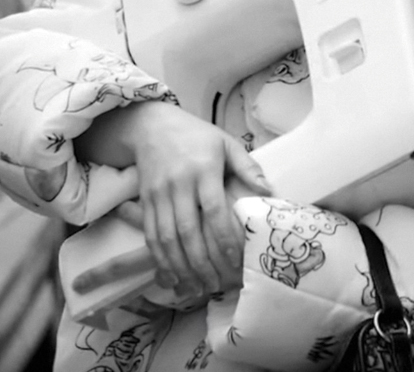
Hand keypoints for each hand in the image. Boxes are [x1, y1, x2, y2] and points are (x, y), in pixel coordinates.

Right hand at [107, 102, 271, 298]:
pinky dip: (159, 258)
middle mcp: (178, 184)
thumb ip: (248, 168)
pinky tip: (170, 275)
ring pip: (166, 238)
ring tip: (194, 287)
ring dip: (179, 267)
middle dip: (201, 262)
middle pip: (187, 230)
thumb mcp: (226, 143)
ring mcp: (158, 194)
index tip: (234, 260)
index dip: (223, 238)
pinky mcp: (144, 201)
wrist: (152, 125)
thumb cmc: (196, 136)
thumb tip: (269, 191)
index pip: (213, 210)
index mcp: (203, 169)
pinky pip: (150, 234)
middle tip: (215, 284)